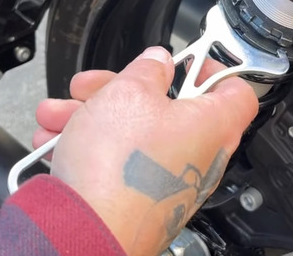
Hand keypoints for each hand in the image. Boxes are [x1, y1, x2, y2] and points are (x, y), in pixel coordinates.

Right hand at [33, 47, 258, 255]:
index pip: (235, 90)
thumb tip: (157, 63)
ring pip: (135, 134)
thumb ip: (148, 69)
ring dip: (94, 117)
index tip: (184, 62)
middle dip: (122, 90)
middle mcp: (199, 157)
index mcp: (213, 124)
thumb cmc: (119, 169)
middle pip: (168, 109)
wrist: (88, 230)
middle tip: (94, 86)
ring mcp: (170, 183)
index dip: (212, 69)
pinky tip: (57, 142)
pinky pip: (120, 163)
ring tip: (60, 115)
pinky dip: (92, 148)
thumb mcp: (129, 92)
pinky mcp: (141, 201)